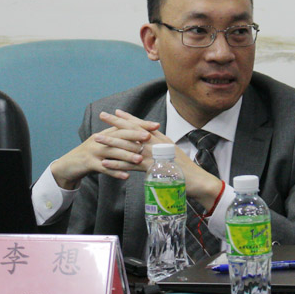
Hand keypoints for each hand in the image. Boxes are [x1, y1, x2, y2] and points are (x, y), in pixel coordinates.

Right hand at [51, 110, 158, 188]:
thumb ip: (120, 139)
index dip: (140, 125)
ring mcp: (94, 151)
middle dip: (135, 136)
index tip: (156, 125)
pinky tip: (126, 176)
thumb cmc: (92, 155)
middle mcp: (100, 139)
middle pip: (119, 136)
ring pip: (113, 152)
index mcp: (106, 133)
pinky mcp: (89, 164)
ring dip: (127, 155)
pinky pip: (104, 168)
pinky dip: (115, 172)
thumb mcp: (105, 144)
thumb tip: (142, 135)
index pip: (125, 126)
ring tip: (140, 159)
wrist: (69, 164)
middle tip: (149, 138)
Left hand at [105, 110, 222, 210]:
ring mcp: (154, 155)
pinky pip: (129, 165)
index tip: (117, 112)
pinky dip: (116, 164)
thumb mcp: (174, 153)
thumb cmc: (186, 170)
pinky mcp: (151, 169)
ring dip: (111, 142)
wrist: (197, 181)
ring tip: (96, 139)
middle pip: (133, 130)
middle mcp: (157, 144)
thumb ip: (163, 147)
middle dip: (116, 123)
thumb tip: (153, 142)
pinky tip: (105, 162)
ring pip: (128, 146)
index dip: (129, 118)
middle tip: (102, 115)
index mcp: (162, 139)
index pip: (142, 125)